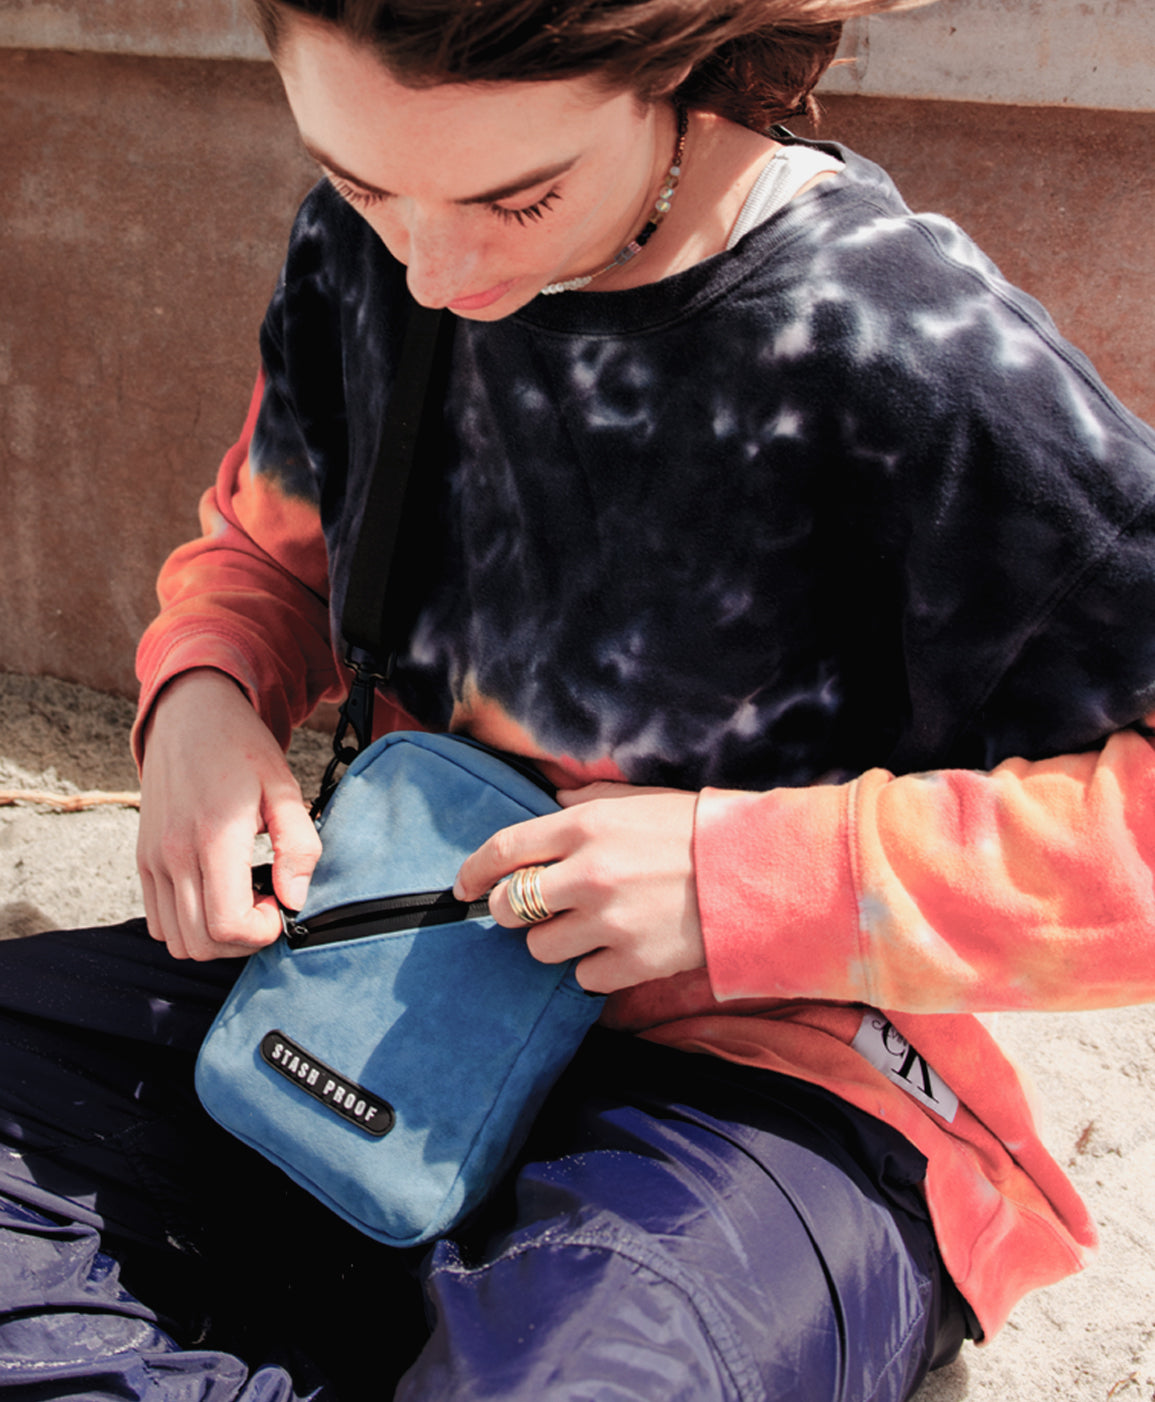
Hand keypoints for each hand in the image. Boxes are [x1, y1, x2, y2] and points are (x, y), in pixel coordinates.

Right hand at [137, 669, 320, 959]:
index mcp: (214, 837)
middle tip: (266, 906)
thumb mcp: (284, 788)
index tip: (280, 906)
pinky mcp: (143, 859)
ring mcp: (153, 859)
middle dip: (242, 941)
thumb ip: (298, 845)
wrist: (191, 715)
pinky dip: (187, 924)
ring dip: (214, 938)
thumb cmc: (240, 748)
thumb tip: (295, 898)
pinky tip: (216, 895)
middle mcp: (174, 853)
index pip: (228, 925)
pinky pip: (157, 920)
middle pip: (201, 943)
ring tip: (243, 901)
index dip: (262, 932)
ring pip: (176, 939)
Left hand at [453, 782, 703, 993]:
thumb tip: (552, 799)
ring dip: (555, 941)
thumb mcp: (638, 798)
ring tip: (588, 927)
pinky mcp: (631, 962)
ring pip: (540, 948)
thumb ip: (586, 799)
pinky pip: (582, 978)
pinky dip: (593, 968)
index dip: (472, 870)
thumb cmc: (696, 830)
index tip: (462, 885)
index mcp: (584, 824)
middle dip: (510, 910)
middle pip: (508, 906)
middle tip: (532, 909)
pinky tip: (618, 948)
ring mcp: (608, 921)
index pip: (503, 849)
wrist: (755, 874)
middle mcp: (587, 873)